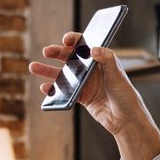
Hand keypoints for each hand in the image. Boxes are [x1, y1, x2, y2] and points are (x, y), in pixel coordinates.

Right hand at [29, 33, 159, 159]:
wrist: (125, 120)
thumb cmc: (126, 96)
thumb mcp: (118, 76)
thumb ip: (107, 60)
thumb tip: (93, 49)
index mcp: (101, 60)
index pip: (85, 45)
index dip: (74, 40)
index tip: (66, 39)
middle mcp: (92, 69)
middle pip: (70, 57)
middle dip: (57, 53)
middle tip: (46, 51)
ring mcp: (85, 83)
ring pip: (63, 74)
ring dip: (48, 70)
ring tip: (33, 67)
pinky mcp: (81, 96)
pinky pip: (64, 91)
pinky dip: (53, 89)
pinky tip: (45, 87)